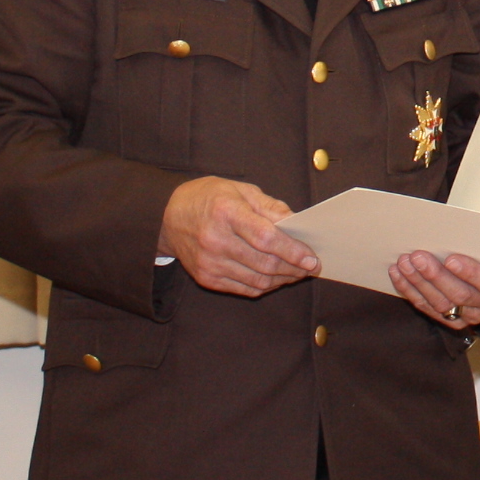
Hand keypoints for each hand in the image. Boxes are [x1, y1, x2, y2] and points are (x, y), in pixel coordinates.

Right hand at [160, 177, 318, 296]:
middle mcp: (215, 240)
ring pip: (258, 280)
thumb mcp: (240, 190)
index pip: (265, 238)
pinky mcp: (206, 278)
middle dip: (294, 268)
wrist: (168, 216)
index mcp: (226, 212)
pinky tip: (276, 277)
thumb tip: (297, 223)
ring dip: (283, 279)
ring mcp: (209, 263)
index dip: (292, 250)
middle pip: (264, 263)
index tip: (312, 258)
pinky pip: (245, 288)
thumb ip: (270, 207)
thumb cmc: (209, 199)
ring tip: (297, 272)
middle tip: (311, 267)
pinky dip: (265, 285)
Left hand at [390, 251, 479, 329]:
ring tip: (404, 263)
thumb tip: (456, 226)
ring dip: (419, 283)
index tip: (451, 259)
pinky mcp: (454, 320)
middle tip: (417, 257)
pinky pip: (430, 309)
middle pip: (460, 295)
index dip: (471, 272)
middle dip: (435, 276)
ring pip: (442, 305)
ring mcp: (471, 315)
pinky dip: (412, 292)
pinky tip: (399, 275)